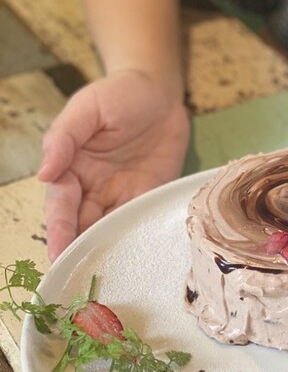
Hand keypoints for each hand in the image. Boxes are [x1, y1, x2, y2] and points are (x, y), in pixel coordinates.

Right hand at [39, 70, 189, 261]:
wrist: (161, 92)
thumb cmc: (119, 94)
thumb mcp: (87, 109)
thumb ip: (65, 138)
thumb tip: (44, 174)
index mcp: (72, 168)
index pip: (62, 205)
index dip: (59, 230)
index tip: (57, 254)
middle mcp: (94, 187)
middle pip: (83, 225)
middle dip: (79, 250)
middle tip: (77, 278)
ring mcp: (122, 194)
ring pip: (109, 229)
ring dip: (106, 250)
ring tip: (106, 276)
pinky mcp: (149, 196)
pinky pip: (140, 221)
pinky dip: (136, 239)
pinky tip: (136, 257)